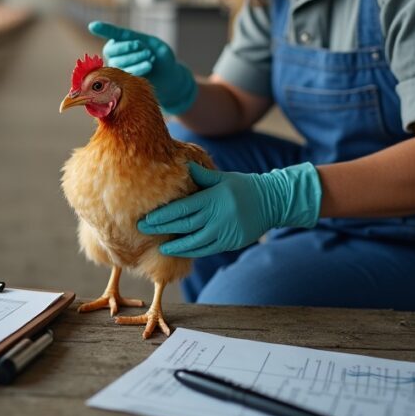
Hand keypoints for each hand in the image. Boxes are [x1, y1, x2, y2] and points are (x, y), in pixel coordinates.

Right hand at [88, 21, 196, 113]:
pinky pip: (125, 72)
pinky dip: (139, 67)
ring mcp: (115, 67)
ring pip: (119, 62)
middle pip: (112, 49)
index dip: (103, 29)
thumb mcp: (153, 45)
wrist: (167, 76)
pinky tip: (149, 65)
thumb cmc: (159, 56)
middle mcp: (114, 54)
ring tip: (151, 57)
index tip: (93, 25)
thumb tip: (132, 43)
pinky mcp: (120, 81)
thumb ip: (140, 43)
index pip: (112, 33)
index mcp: (120, 40)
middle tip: (147, 49)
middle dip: (128, 47)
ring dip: (137, 58)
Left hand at [137, 162, 321, 256]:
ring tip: (159, 246)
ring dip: (175, 246)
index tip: (146, 217)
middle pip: (184, 225)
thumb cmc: (242, 186)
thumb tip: (181, 165)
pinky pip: (207, 249)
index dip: (163, 215)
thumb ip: (201, 176)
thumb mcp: (222, 178)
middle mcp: (218, 216)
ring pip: (195, 242)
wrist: (272, 201)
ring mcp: (224, 231)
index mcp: (213, 198)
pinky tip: (178, 251)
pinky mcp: (230, 242)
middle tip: (142, 229)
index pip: (182, 208)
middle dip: (162, 228)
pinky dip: (191, 250)